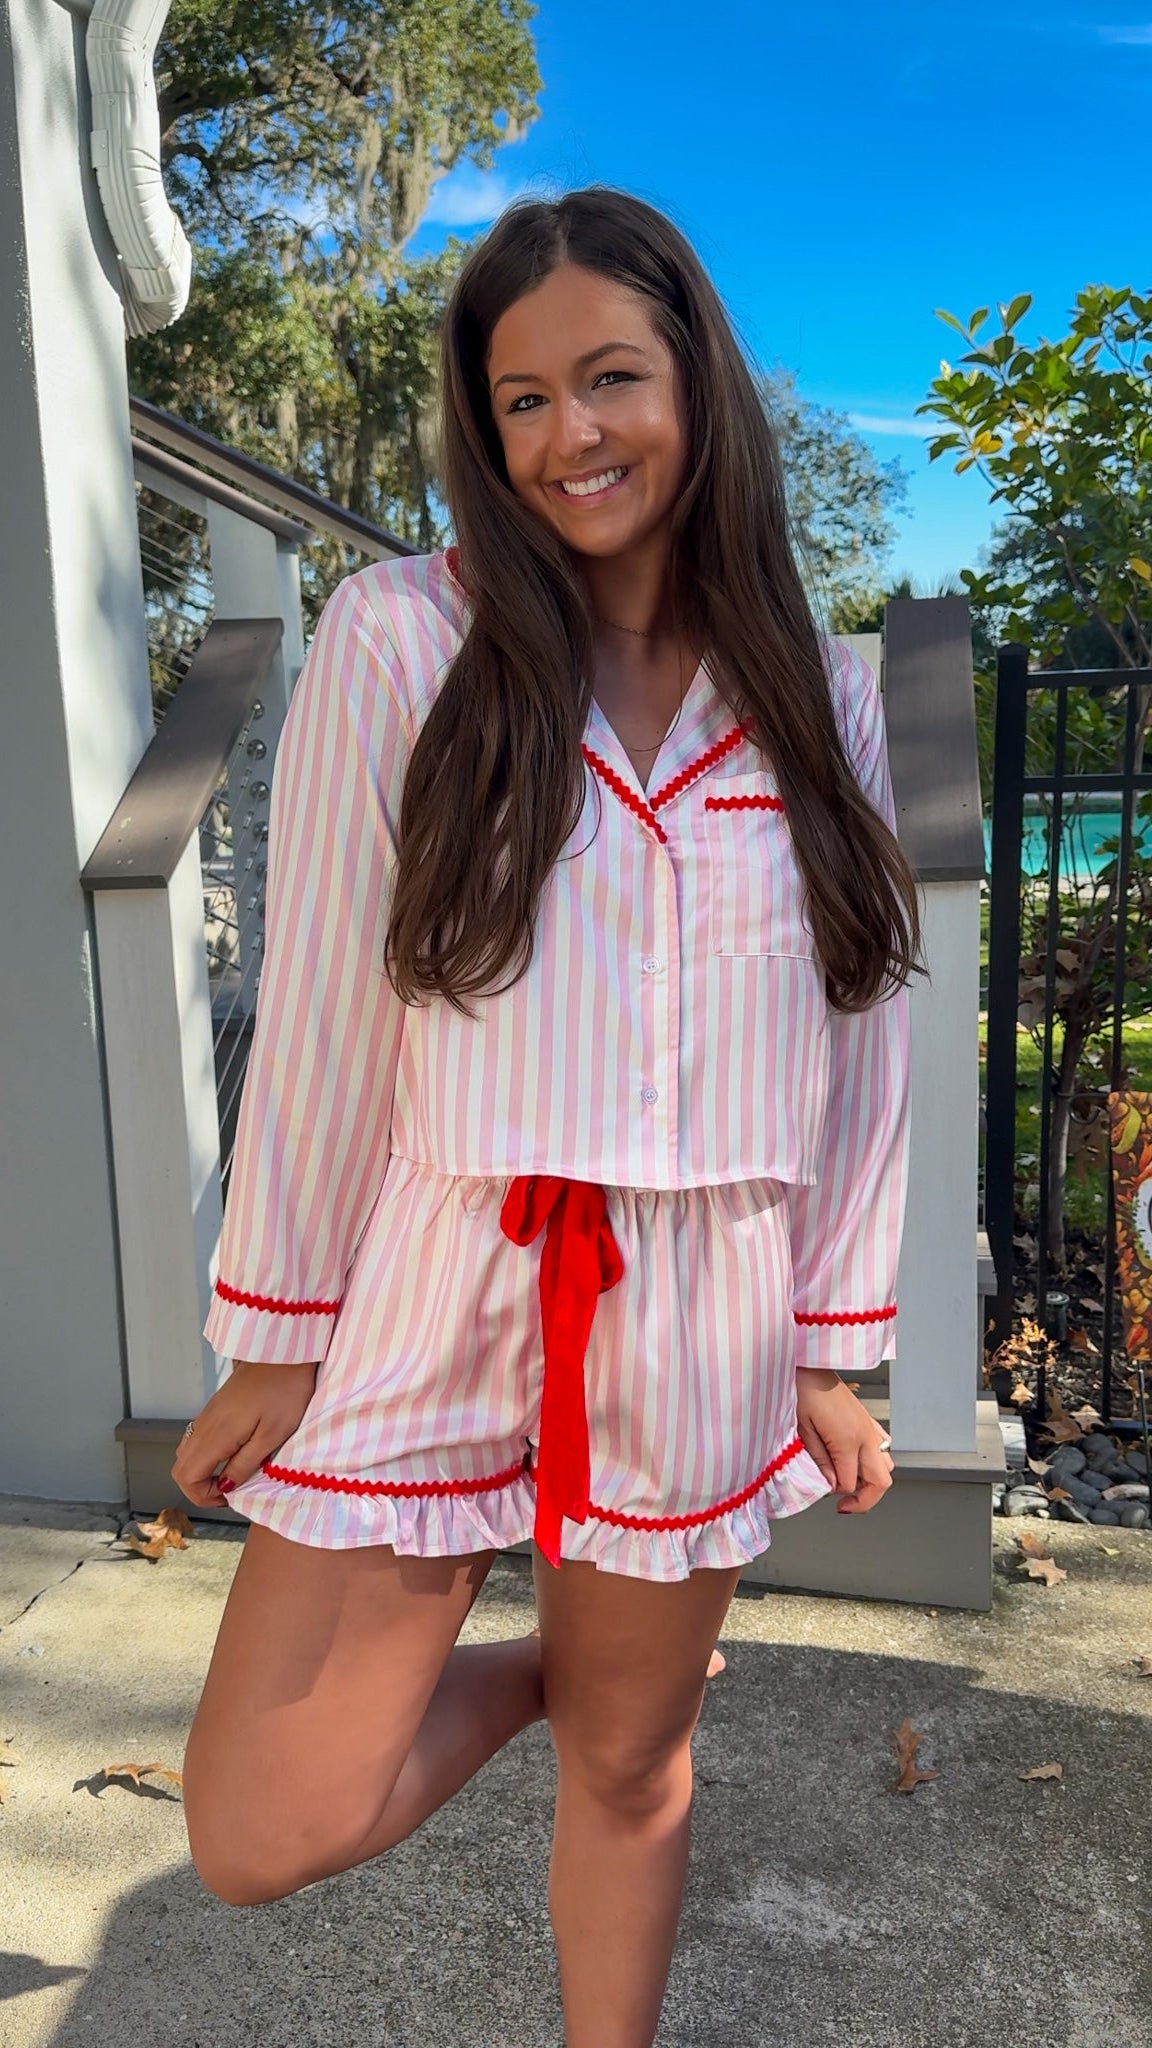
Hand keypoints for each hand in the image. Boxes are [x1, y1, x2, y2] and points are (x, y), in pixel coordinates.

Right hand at [170, 1359, 318, 1508]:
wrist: (283, 1352)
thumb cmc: (285, 1390)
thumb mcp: (272, 1435)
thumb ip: (245, 1464)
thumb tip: (226, 1486)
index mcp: (217, 1435)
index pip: (186, 1477)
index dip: (202, 1496)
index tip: (228, 1498)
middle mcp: (205, 1425)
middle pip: (180, 1468)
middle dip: (199, 1488)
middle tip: (228, 1492)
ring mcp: (208, 1415)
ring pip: (187, 1453)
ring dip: (201, 1472)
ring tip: (231, 1475)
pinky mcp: (216, 1408)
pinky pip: (198, 1438)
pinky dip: (207, 1455)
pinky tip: (233, 1454)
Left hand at [795, 1367, 893, 1514]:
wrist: (810, 1365)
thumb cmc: (803, 1391)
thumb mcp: (803, 1431)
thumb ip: (819, 1461)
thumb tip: (830, 1484)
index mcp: (848, 1440)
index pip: (851, 1483)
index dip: (837, 1493)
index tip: (823, 1490)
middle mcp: (865, 1435)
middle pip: (881, 1482)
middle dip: (865, 1500)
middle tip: (846, 1505)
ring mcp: (870, 1427)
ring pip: (887, 1467)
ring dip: (872, 1480)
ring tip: (851, 1482)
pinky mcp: (869, 1420)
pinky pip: (883, 1447)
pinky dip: (875, 1461)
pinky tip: (858, 1461)